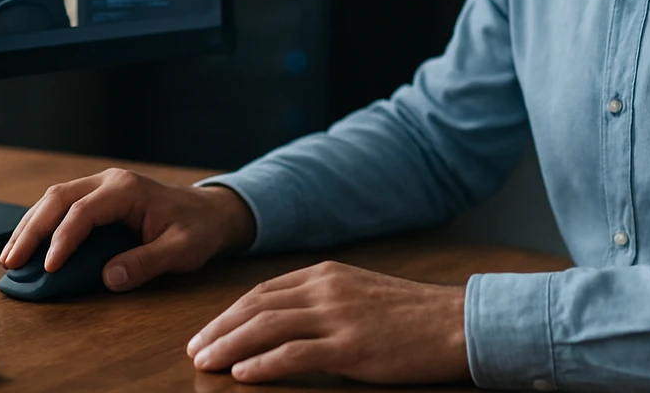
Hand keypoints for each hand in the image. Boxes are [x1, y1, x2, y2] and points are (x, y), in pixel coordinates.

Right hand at [0, 168, 255, 289]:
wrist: (210, 212)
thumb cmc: (198, 229)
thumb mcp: (181, 250)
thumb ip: (146, 262)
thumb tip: (108, 278)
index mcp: (127, 189)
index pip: (84, 211)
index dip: (63, 239)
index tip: (49, 268)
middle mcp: (109, 181)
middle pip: (58, 198)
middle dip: (32, 230)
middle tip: (12, 262)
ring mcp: (101, 186)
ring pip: (54, 199)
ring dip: (29, 226)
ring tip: (10, 257)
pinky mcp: (97, 198)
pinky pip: (62, 206)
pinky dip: (41, 224)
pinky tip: (28, 245)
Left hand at [187, 261, 468, 385]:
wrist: (456, 323)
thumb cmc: (410, 317)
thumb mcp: (360, 296)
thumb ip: (324, 304)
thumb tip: (285, 325)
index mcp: (326, 275)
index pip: (263, 291)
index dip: (230, 312)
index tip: (208, 331)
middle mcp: (326, 289)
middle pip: (256, 306)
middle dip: (219, 328)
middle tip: (193, 349)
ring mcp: (338, 316)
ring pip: (267, 327)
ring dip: (229, 346)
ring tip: (204, 362)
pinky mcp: (351, 346)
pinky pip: (295, 354)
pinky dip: (263, 364)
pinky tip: (242, 375)